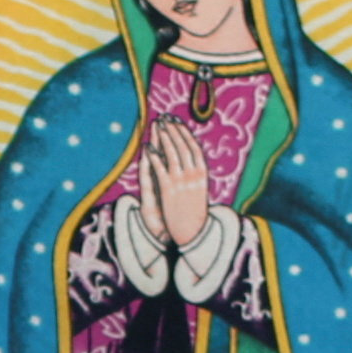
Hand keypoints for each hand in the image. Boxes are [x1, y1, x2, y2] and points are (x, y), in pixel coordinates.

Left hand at [141, 119, 215, 246]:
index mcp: (202, 174)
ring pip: (172, 154)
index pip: (193, 147)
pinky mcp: (169, 190)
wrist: (192, 233)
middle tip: (164, 118)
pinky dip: (154, 156)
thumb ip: (195, 174)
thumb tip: (191, 159)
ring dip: (164, 137)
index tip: (177, 122)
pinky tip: (149, 147)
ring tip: (158, 126)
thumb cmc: (194, 213)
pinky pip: (160, 168)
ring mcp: (181, 181)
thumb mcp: (199, 190)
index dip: (184, 133)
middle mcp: (193, 175)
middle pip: (182, 146)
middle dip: (173, 130)